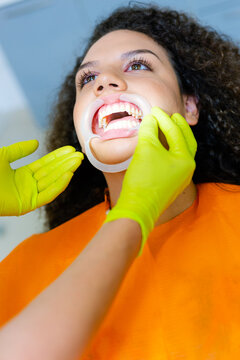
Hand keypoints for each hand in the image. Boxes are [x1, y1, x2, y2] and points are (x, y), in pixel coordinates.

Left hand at [0, 140, 83, 215]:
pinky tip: (68, 175)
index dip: (58, 157)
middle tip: (79, 155)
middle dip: (66, 163)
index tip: (70, 150)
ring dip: (66, 172)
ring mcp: (30, 195)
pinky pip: (47, 195)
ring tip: (77, 162)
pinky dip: (59, 186)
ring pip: (52, 182)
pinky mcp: (29, 204)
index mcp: (24, 175)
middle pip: (52, 173)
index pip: (46, 165)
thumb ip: (19, 150)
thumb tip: (36, 143)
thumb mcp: (4, 156)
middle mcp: (29, 185)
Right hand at [105, 107, 196, 255]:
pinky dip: (166, 150)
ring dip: (172, 138)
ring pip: (179, 152)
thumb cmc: (144, 179)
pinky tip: (158, 146)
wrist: (137, 208)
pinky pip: (171, 162)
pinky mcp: (169, 184)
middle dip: (178, 127)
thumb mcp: (146, 149)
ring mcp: (179, 178)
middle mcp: (187, 169)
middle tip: (170, 115)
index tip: (154, 109)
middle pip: (186, 142)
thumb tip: (151, 119)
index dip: (163, 119)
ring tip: (164, 128)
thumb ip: (149, 130)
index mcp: (186, 160)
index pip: (176, 133)